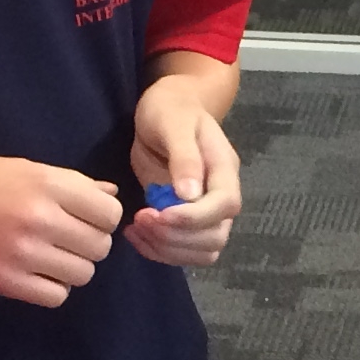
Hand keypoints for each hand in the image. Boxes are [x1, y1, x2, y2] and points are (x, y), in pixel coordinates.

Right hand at [0, 156, 121, 305]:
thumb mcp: (20, 168)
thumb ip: (70, 184)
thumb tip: (112, 195)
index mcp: (47, 183)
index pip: (109, 213)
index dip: (102, 219)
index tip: (83, 219)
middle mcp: (41, 217)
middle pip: (100, 246)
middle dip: (87, 244)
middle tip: (63, 239)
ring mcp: (25, 252)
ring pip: (83, 274)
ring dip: (70, 268)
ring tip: (45, 256)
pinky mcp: (8, 282)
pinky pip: (56, 296)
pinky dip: (50, 288)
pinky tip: (32, 273)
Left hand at [129, 68, 242, 267]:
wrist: (169, 108)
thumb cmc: (171, 109)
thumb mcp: (174, 122)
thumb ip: (184, 157)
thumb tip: (190, 194)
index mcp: (224, 170)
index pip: (224, 206)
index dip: (194, 218)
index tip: (159, 214)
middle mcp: (221, 196)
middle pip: (215, 237)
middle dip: (176, 237)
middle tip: (141, 220)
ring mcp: (205, 212)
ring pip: (202, 252)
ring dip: (167, 249)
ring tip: (136, 228)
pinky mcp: (185, 220)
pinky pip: (181, 250)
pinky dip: (158, 250)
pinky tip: (135, 232)